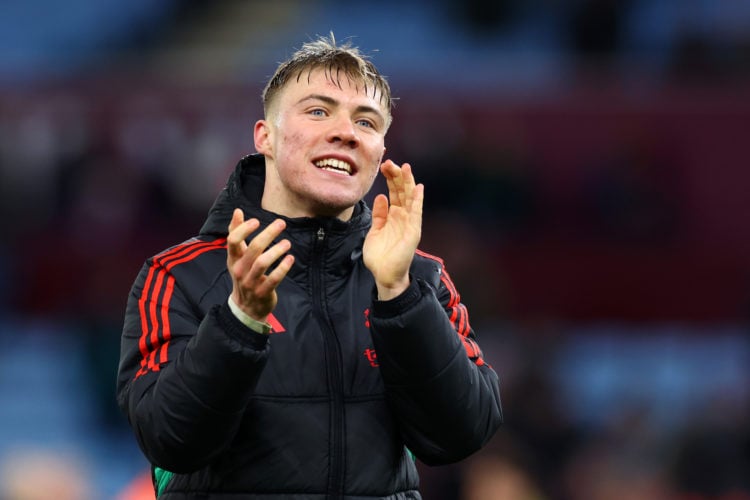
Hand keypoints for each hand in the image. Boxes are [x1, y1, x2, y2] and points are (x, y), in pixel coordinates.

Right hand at [227, 209, 294, 321]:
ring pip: (263, 263)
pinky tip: (290, 259)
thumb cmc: (244, 275)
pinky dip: (283, 268)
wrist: (246, 308)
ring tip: (287, 243)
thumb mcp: (237, 257)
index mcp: (233, 259)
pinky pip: (274, 279)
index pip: (233, 240)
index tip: (256, 221)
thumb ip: (236, 233)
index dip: (243, 229)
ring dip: (277, 250)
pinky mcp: (263, 292)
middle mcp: (240, 270)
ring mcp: (250, 282)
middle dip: (268, 234)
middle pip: (253, 248)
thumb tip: (237, 211)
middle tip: (281, 223)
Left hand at [363, 160, 423, 299]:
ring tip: (405, 167)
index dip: (390, 178)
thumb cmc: (380, 256)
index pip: (394, 192)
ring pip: (409, 198)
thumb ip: (379, 215)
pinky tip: (418, 189)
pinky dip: (417, 201)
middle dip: (397, 176)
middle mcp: (403, 217)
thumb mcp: (375, 231)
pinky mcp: (413, 232)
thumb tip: (380, 196)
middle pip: (401, 192)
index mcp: (393, 216)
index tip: (384, 165)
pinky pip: (416, 214)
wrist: (384, 275)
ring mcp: (409, 223)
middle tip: (390, 162)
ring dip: (408, 183)